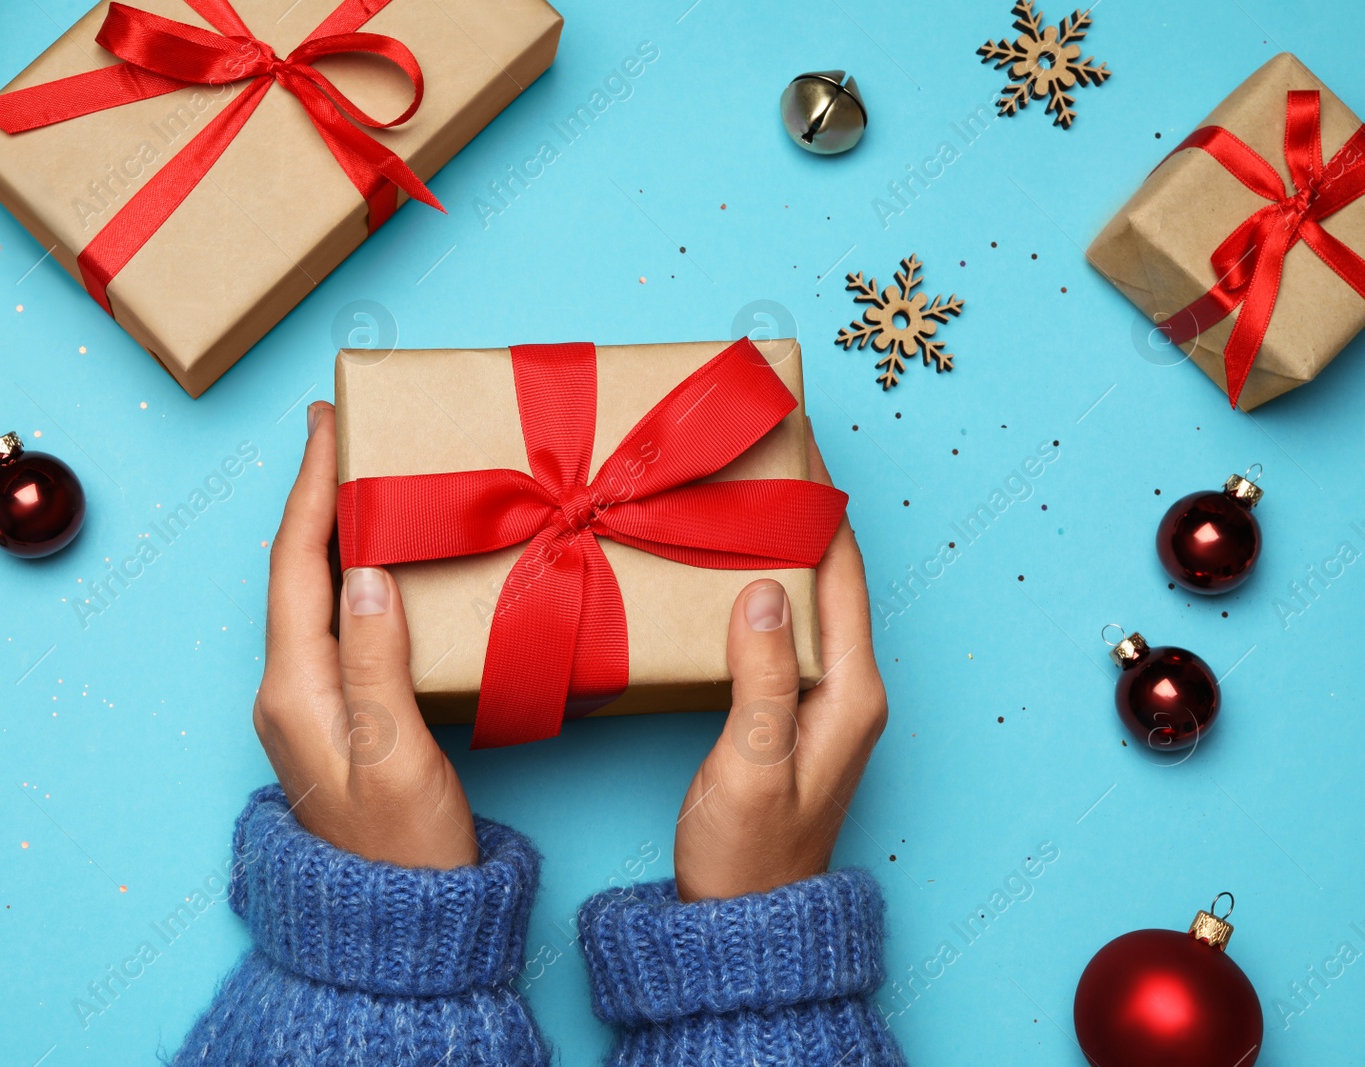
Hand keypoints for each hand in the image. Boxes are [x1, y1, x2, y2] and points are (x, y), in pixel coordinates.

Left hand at [251, 401, 477, 868]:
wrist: (397, 925)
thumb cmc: (403, 849)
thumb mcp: (395, 754)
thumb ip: (375, 661)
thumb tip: (365, 570)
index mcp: (293, 691)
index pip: (295, 566)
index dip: (311, 491)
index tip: (326, 427)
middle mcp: (287, 691)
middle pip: (293, 571)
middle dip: (314, 497)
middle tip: (339, 433)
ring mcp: (306, 705)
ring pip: (311, 594)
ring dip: (329, 532)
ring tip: (357, 477)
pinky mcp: (334, 716)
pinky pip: (332, 622)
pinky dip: (348, 575)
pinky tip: (373, 561)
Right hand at [673, 426, 887, 900]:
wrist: (742, 923)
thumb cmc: (748, 853)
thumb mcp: (752, 764)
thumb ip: (761, 676)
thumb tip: (766, 585)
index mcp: (852, 692)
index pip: (843, 573)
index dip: (819, 505)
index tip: (796, 445)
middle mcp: (846, 688)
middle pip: (828, 578)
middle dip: (796, 514)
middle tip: (754, 458)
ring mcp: (819, 701)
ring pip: (802, 601)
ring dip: (775, 550)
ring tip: (734, 500)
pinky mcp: (787, 712)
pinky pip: (778, 631)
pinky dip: (756, 590)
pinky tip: (721, 575)